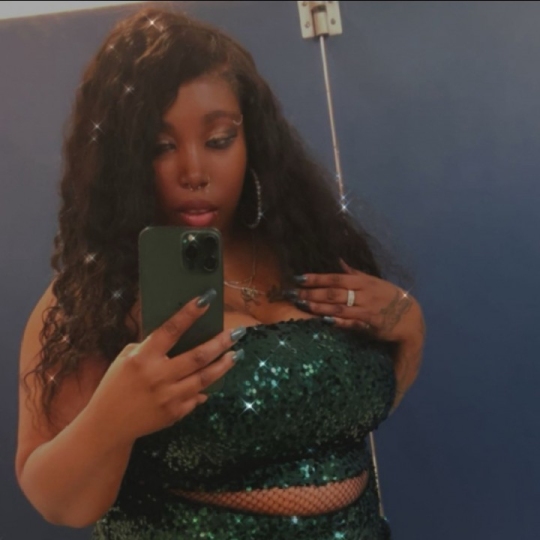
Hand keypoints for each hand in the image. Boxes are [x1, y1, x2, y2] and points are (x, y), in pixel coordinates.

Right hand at [88, 289, 243, 444]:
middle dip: (221, 343)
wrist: (107, 425)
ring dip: (224, 365)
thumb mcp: (126, 358)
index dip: (189, 313)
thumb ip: (151, 346)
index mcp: (143, 358)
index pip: (170, 330)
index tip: (207, 299)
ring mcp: (168, 397)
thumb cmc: (116, 385)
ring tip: (236, 354)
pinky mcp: (174, 414)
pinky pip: (197, 397)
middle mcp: (157, 377)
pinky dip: (207, 387)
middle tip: (237, 332)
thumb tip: (180, 335)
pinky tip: (217, 377)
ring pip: (204, 378)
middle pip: (197, 357)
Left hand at [287, 259, 423, 345]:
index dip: (316, 278)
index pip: (335, 277)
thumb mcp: (373, 282)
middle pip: (333, 292)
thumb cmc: (388, 298)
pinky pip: (352, 322)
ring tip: (302, 306)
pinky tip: (325, 320)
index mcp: (363, 282)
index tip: (298, 278)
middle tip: (293, 294)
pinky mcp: (372, 324)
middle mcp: (364, 293)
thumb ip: (354, 273)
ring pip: (340, 307)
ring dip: (319, 307)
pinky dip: (339, 321)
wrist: (411, 317)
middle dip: (312, 293)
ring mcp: (368, 308)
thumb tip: (338, 260)